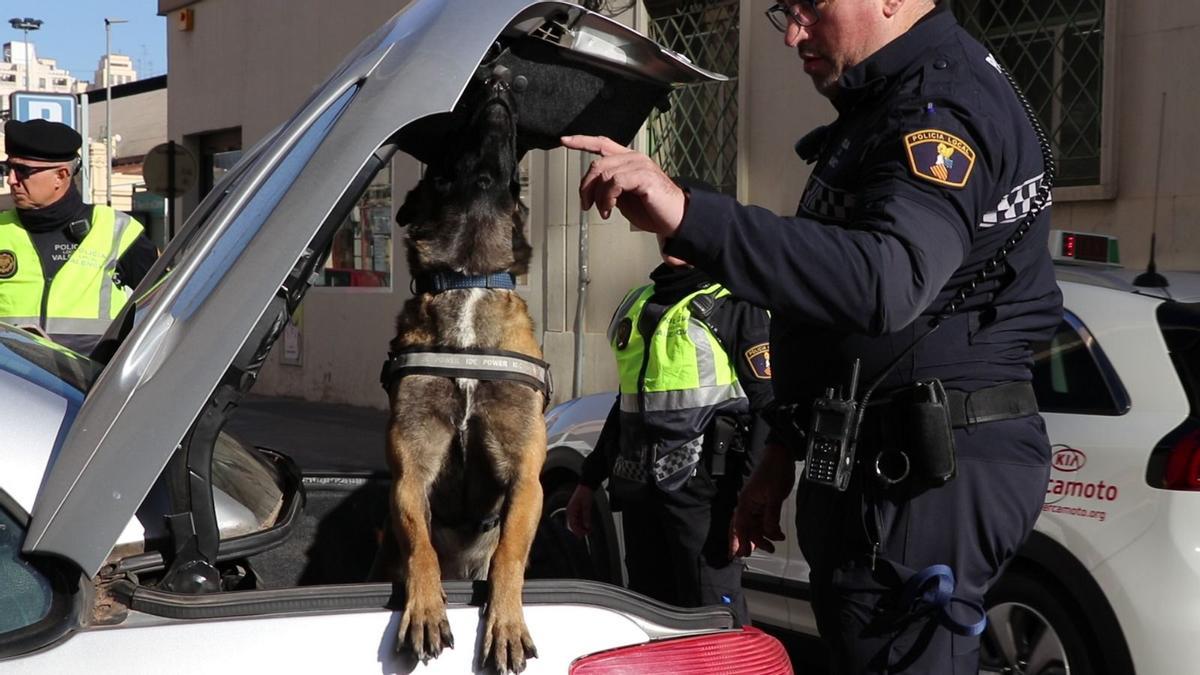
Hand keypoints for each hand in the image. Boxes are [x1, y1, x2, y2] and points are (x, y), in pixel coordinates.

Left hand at [560, 134, 686, 235]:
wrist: (676, 219)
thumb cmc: (653, 209)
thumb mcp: (624, 197)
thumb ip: (609, 188)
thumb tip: (594, 190)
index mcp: (629, 159)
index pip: (603, 143)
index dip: (582, 141)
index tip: (564, 140)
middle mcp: (634, 158)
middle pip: (597, 163)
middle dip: (585, 187)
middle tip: (586, 205)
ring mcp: (640, 165)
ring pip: (603, 174)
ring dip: (597, 197)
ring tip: (604, 211)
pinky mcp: (644, 176)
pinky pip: (615, 182)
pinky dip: (607, 198)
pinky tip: (610, 209)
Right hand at [565, 484, 593, 536]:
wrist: (586, 486)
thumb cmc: (585, 494)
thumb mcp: (586, 505)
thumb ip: (586, 516)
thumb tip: (587, 526)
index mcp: (570, 511)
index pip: (572, 524)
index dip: (577, 531)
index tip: (583, 535)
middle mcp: (570, 512)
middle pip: (573, 525)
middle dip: (580, 530)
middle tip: (587, 533)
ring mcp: (573, 512)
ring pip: (576, 524)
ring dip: (582, 528)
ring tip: (589, 531)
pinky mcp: (577, 511)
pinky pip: (579, 520)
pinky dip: (583, 524)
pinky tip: (588, 526)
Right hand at [730, 444, 795, 557]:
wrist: (780, 456)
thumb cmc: (774, 471)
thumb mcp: (775, 496)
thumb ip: (771, 516)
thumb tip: (770, 532)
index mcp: (746, 502)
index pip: (739, 526)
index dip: (738, 541)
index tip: (739, 554)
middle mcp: (747, 504)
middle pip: (744, 527)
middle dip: (748, 541)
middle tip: (751, 554)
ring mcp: (755, 504)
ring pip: (754, 525)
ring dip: (761, 537)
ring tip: (772, 546)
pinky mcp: (763, 502)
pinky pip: (762, 520)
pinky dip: (768, 528)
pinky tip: (777, 534)